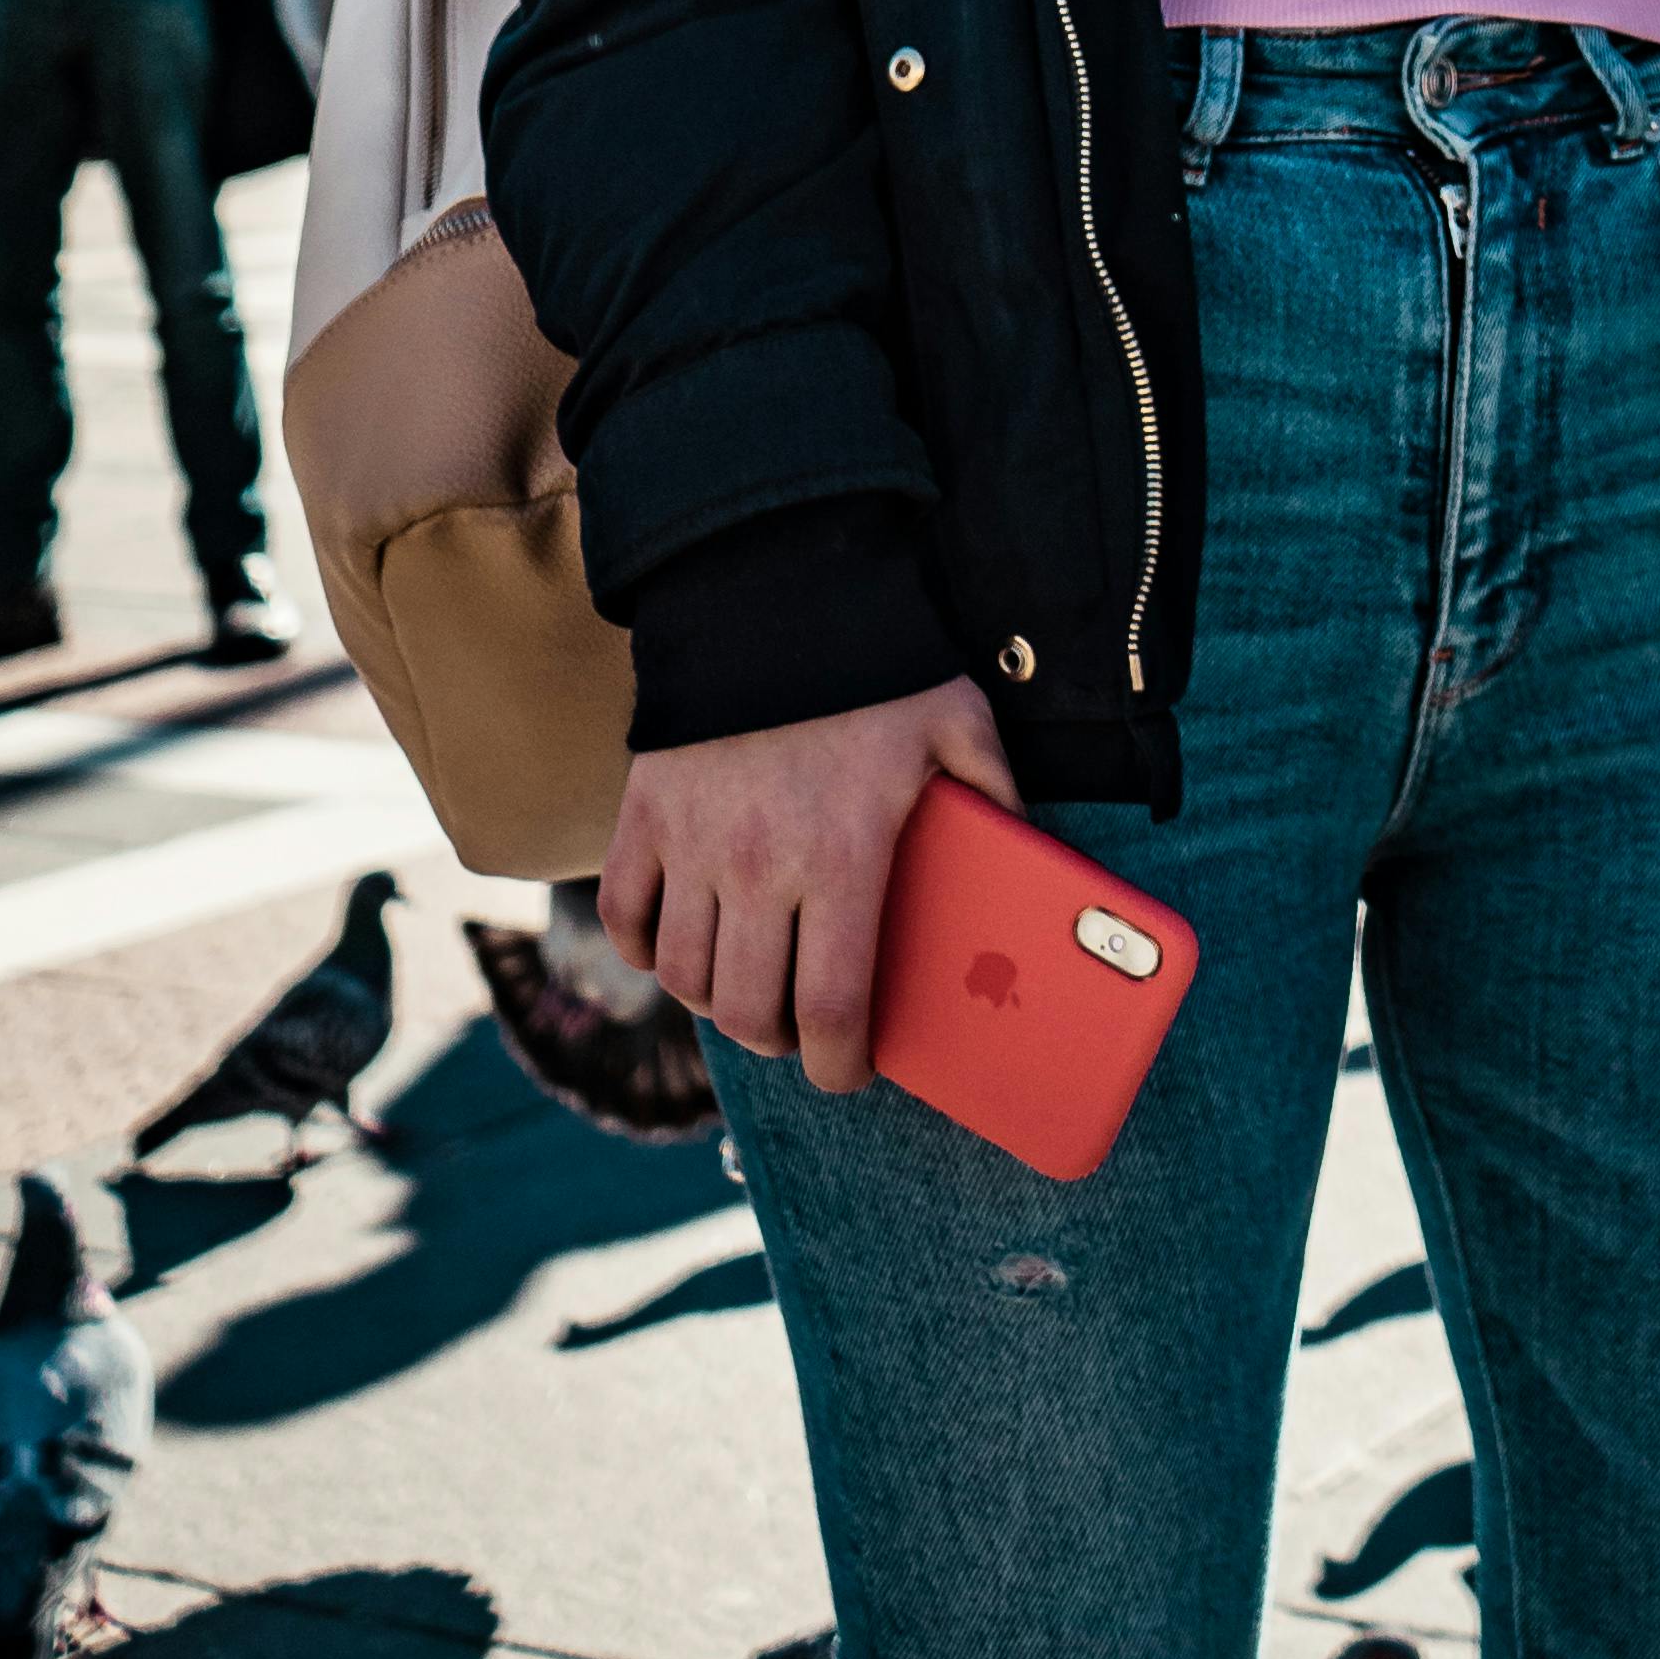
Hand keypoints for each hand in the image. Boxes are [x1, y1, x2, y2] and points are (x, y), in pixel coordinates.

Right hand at [601, 673, 1019, 1095]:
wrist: (773, 586)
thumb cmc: (873, 663)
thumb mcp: (958, 721)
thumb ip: (996, 793)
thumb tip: (1031, 854)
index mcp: (842, 857)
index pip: (833, 1007)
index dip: (840, 1064)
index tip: (850, 1072)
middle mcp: (759, 866)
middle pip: (750, 1012)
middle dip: (781, 1040)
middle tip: (803, 1027)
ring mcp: (693, 844)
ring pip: (689, 979)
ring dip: (718, 1002)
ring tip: (749, 989)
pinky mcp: (644, 815)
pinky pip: (628, 918)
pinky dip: (646, 951)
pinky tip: (678, 948)